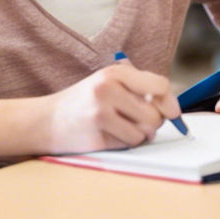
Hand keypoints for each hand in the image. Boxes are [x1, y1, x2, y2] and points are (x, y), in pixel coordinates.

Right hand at [42, 63, 179, 153]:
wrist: (46, 120)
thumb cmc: (85, 101)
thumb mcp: (110, 83)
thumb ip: (140, 89)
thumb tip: (173, 108)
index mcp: (115, 72)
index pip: (160, 85)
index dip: (169, 101)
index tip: (171, 110)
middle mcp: (107, 90)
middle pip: (156, 115)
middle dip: (153, 122)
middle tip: (138, 120)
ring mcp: (100, 114)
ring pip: (145, 133)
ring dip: (139, 135)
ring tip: (122, 127)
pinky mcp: (96, 137)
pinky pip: (128, 145)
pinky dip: (125, 144)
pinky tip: (109, 135)